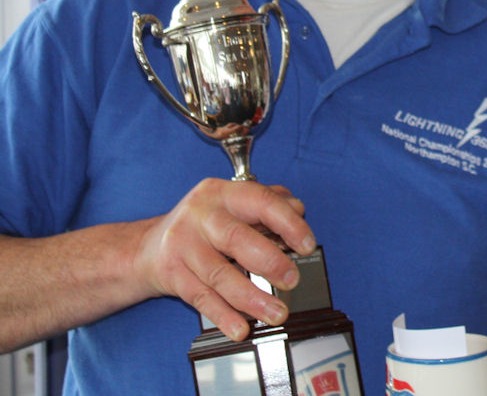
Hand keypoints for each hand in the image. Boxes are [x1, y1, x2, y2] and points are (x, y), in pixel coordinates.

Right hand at [132, 178, 315, 340]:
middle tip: (292, 279)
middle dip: (269, 261)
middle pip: (236, 238)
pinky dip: (223, 316)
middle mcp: (200, 215)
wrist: (148, 247)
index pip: (259, 200)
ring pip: (219, 274)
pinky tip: (241, 327)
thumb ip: (266, 202)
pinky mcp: (172, 275)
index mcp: (221, 193)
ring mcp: (183, 245)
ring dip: (252, 298)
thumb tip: (296, 210)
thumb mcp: (231, 203)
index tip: (306, 244)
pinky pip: (201, 298)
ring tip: (276, 312)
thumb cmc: (201, 224)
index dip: (287, 222)